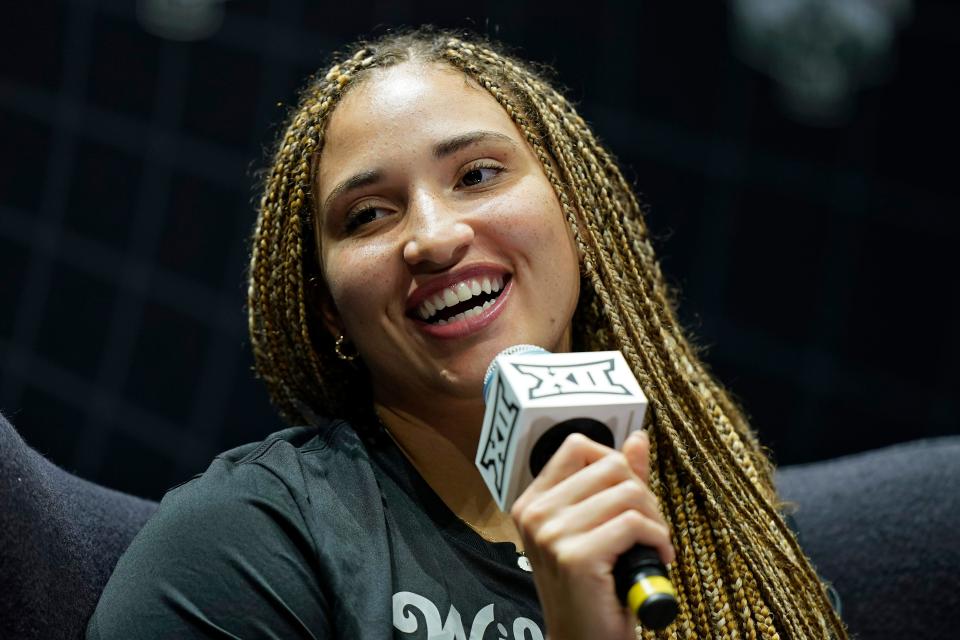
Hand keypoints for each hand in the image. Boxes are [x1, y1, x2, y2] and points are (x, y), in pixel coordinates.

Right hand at [510, 431, 674, 639]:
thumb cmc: (594, 588)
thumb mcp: (601, 527)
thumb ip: (616, 482)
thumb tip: (637, 438)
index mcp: (533, 502)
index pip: (577, 446)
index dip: (614, 463)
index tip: (626, 496)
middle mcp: (535, 514)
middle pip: (609, 466)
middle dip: (642, 494)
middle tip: (647, 527)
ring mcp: (551, 535)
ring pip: (627, 494)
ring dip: (654, 521)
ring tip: (651, 545)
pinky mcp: (575, 557)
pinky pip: (633, 524)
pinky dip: (657, 540)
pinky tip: (656, 559)